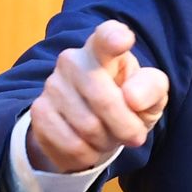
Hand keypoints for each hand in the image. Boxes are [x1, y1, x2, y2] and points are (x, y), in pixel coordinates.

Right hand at [22, 19, 168, 176]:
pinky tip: (89, 146)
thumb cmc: (127, 103)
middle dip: (126, 127)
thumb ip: (152, 88)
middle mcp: (73, 60)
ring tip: (108, 136)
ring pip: (89, 127)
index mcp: (104, 49)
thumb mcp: (150, 96)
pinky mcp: (39, 112)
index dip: (114, 38)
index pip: (106, 37)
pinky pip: (71, 145)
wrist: (92, 129)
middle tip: (134, 135)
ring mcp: (52, 85)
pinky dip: (88, 155)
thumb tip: (132, 97)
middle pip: (104, 99)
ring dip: (107, 142)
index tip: (124, 40)